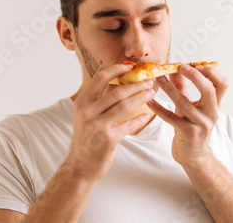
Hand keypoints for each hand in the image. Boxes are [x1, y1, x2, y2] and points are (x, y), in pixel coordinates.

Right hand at [66, 64, 155, 183]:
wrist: (80, 165)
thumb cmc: (87, 138)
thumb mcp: (86, 116)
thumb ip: (100, 100)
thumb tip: (118, 82)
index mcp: (81, 102)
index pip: (99, 78)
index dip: (116, 69)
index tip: (130, 67)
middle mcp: (87, 111)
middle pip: (116, 91)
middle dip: (136, 84)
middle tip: (149, 81)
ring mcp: (97, 125)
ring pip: (124, 105)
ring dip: (141, 97)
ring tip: (152, 92)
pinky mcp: (108, 138)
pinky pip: (128, 125)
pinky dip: (139, 119)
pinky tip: (146, 116)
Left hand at [147, 64, 228, 166]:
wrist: (192, 154)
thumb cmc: (190, 126)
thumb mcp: (189, 105)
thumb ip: (183, 87)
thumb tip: (173, 67)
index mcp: (214, 104)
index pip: (222, 84)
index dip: (211, 72)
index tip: (195, 64)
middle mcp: (211, 113)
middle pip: (208, 90)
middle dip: (195, 76)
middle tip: (180, 66)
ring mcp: (200, 124)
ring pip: (185, 103)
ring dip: (169, 89)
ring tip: (157, 78)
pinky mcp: (187, 133)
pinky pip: (170, 117)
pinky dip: (158, 108)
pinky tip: (149, 100)